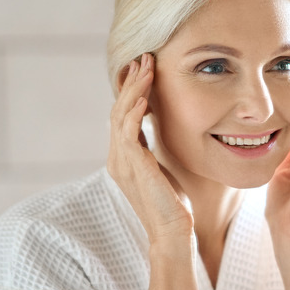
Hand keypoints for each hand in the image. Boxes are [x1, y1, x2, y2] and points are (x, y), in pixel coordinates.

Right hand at [107, 53, 193, 246]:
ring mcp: (122, 163)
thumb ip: (152, 149)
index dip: (131, 89)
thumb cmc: (172, 202)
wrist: (172, 232)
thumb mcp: (161, 167)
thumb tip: (158, 129)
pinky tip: (145, 98)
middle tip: (143, 57)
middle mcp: (117, 157)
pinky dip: (135, 114)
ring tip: (145, 67)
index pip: (123, 114)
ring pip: (121, 116)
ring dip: (134, 90)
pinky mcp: (133, 169)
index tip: (143, 67)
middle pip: (118, 110)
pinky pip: (128, 134)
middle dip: (131, 82)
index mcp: (123, 156)